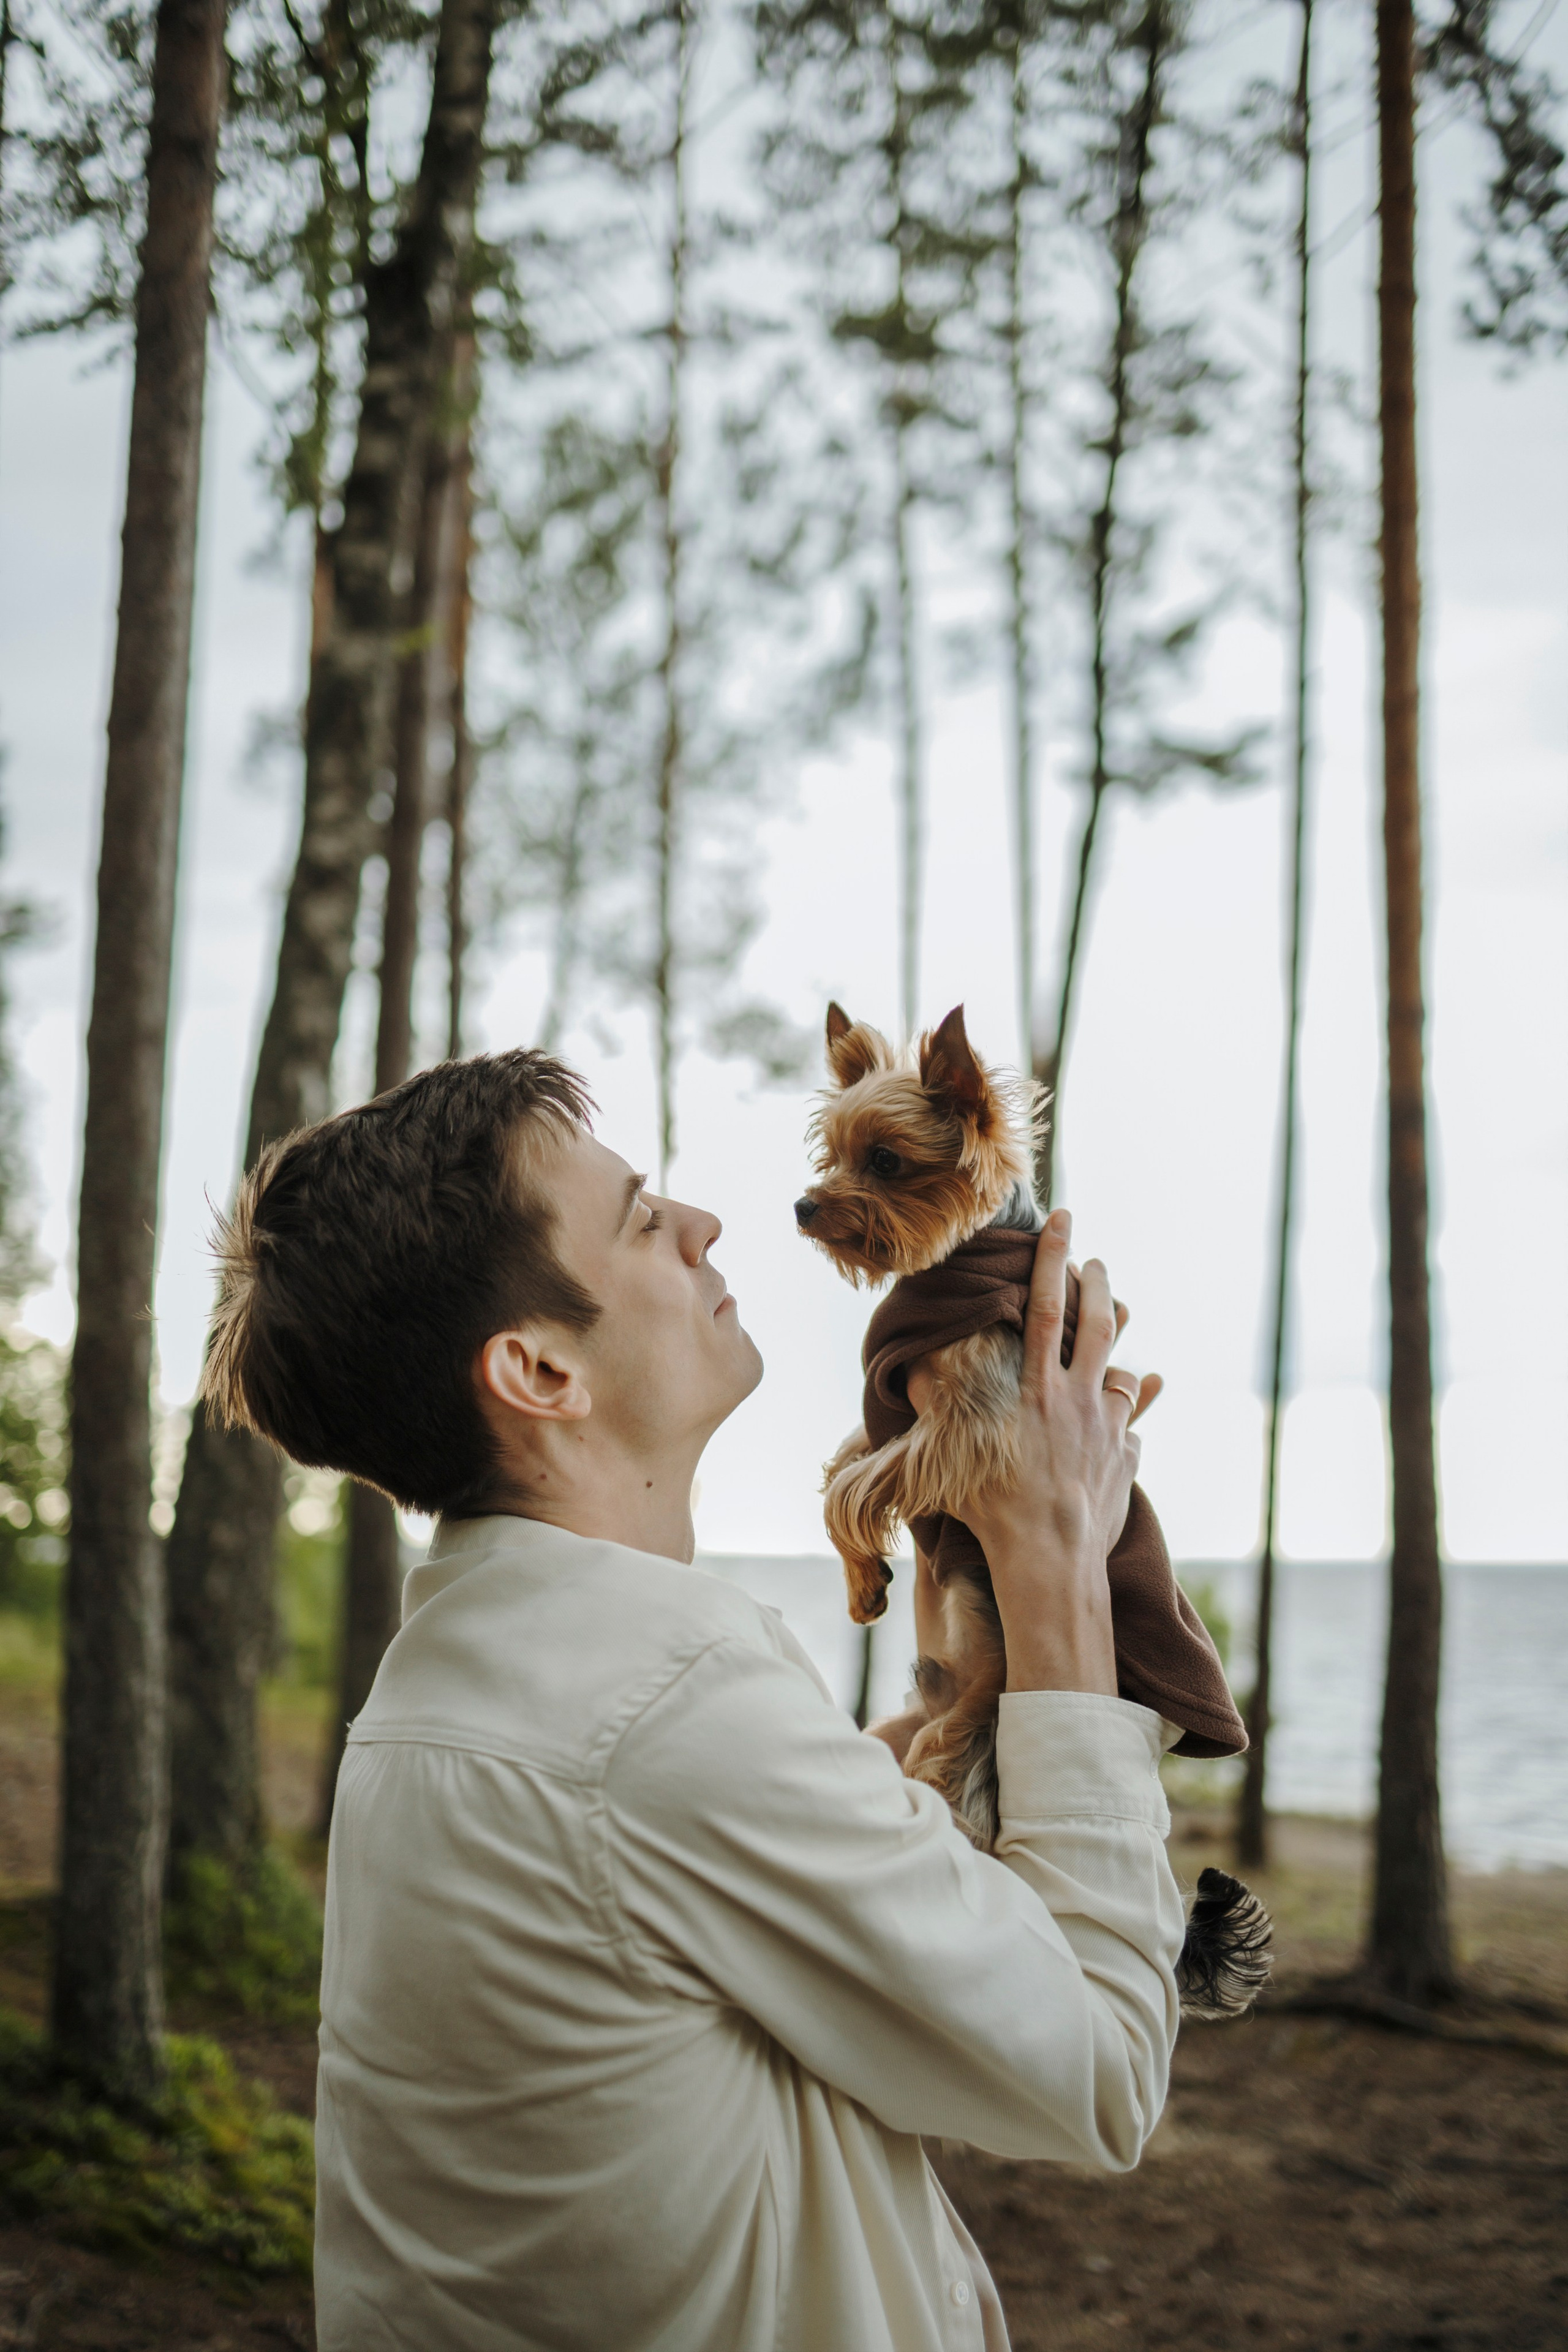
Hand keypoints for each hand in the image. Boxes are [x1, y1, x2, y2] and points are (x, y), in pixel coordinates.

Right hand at [959, 1210, 1159, 1695]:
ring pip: (1119, 1371)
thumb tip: (914, 1380)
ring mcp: (1107, 1425)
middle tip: (1096, 1259)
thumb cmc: (992, 1511)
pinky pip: (1132, 1422)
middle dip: (1097, 1284)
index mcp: (1035, 1388)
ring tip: (1115, 1331)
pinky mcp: (1125, 1456)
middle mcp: (1076, 1397)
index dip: (1053, 1259)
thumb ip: (940, 1413)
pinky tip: (1136, 1406)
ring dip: (1116, 1350)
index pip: (1046, 1307)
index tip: (1063, 1222)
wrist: (1049, 1559)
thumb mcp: (955, 1455)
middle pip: (1097, 1323)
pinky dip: (1131, 1409)